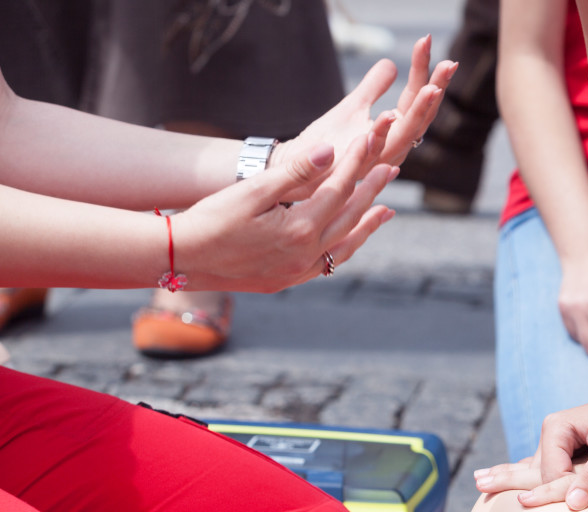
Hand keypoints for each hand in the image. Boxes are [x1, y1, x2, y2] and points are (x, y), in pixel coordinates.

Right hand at [173, 136, 395, 291]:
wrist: (183, 259)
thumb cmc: (211, 219)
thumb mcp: (252, 190)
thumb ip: (294, 173)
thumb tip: (330, 151)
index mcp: (299, 230)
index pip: (338, 189)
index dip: (355, 163)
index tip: (370, 142)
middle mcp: (306, 255)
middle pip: (349, 217)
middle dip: (371, 191)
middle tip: (390, 169)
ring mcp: (299, 271)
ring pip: (345, 245)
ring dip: (366, 225)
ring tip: (386, 209)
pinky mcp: (289, 280)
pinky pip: (329, 263)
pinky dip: (345, 247)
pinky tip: (350, 238)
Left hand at [272, 37, 457, 196]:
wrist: (300, 167)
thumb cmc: (327, 141)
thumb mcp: (353, 107)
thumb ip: (373, 87)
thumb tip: (391, 64)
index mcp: (395, 133)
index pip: (415, 99)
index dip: (423, 72)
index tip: (426, 42)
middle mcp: (393, 149)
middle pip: (421, 117)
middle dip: (436, 91)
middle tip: (448, 64)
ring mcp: (377, 161)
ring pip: (406, 136)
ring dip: (420, 112)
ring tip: (431, 89)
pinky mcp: (356, 170)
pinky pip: (373, 152)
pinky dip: (381, 133)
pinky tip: (388, 115)